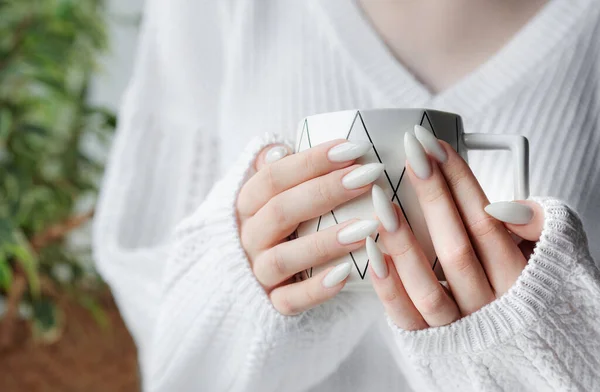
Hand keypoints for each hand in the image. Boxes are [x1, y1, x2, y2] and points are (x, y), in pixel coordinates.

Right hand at [237, 140, 383, 314]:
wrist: (249, 276)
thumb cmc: (275, 224)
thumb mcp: (268, 194)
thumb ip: (273, 170)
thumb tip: (280, 149)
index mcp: (246, 204)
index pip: (272, 177)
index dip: (311, 161)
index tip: (354, 148)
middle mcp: (248, 237)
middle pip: (280, 211)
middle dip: (326, 191)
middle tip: (369, 177)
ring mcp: (257, 272)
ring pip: (282, 258)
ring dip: (325, 241)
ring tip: (367, 227)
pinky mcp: (271, 304)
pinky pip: (289, 301)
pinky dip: (316, 289)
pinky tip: (346, 274)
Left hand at [367, 126, 543, 329]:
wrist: (529, 356)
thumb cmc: (532, 295)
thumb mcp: (553, 258)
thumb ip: (537, 229)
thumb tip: (504, 206)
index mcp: (521, 281)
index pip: (486, 221)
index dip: (459, 180)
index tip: (434, 147)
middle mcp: (491, 306)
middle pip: (456, 246)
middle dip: (431, 196)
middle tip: (410, 156)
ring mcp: (461, 327)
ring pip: (428, 286)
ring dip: (402, 241)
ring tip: (381, 200)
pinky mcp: (433, 344)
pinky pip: (407, 318)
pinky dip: (388, 286)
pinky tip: (372, 250)